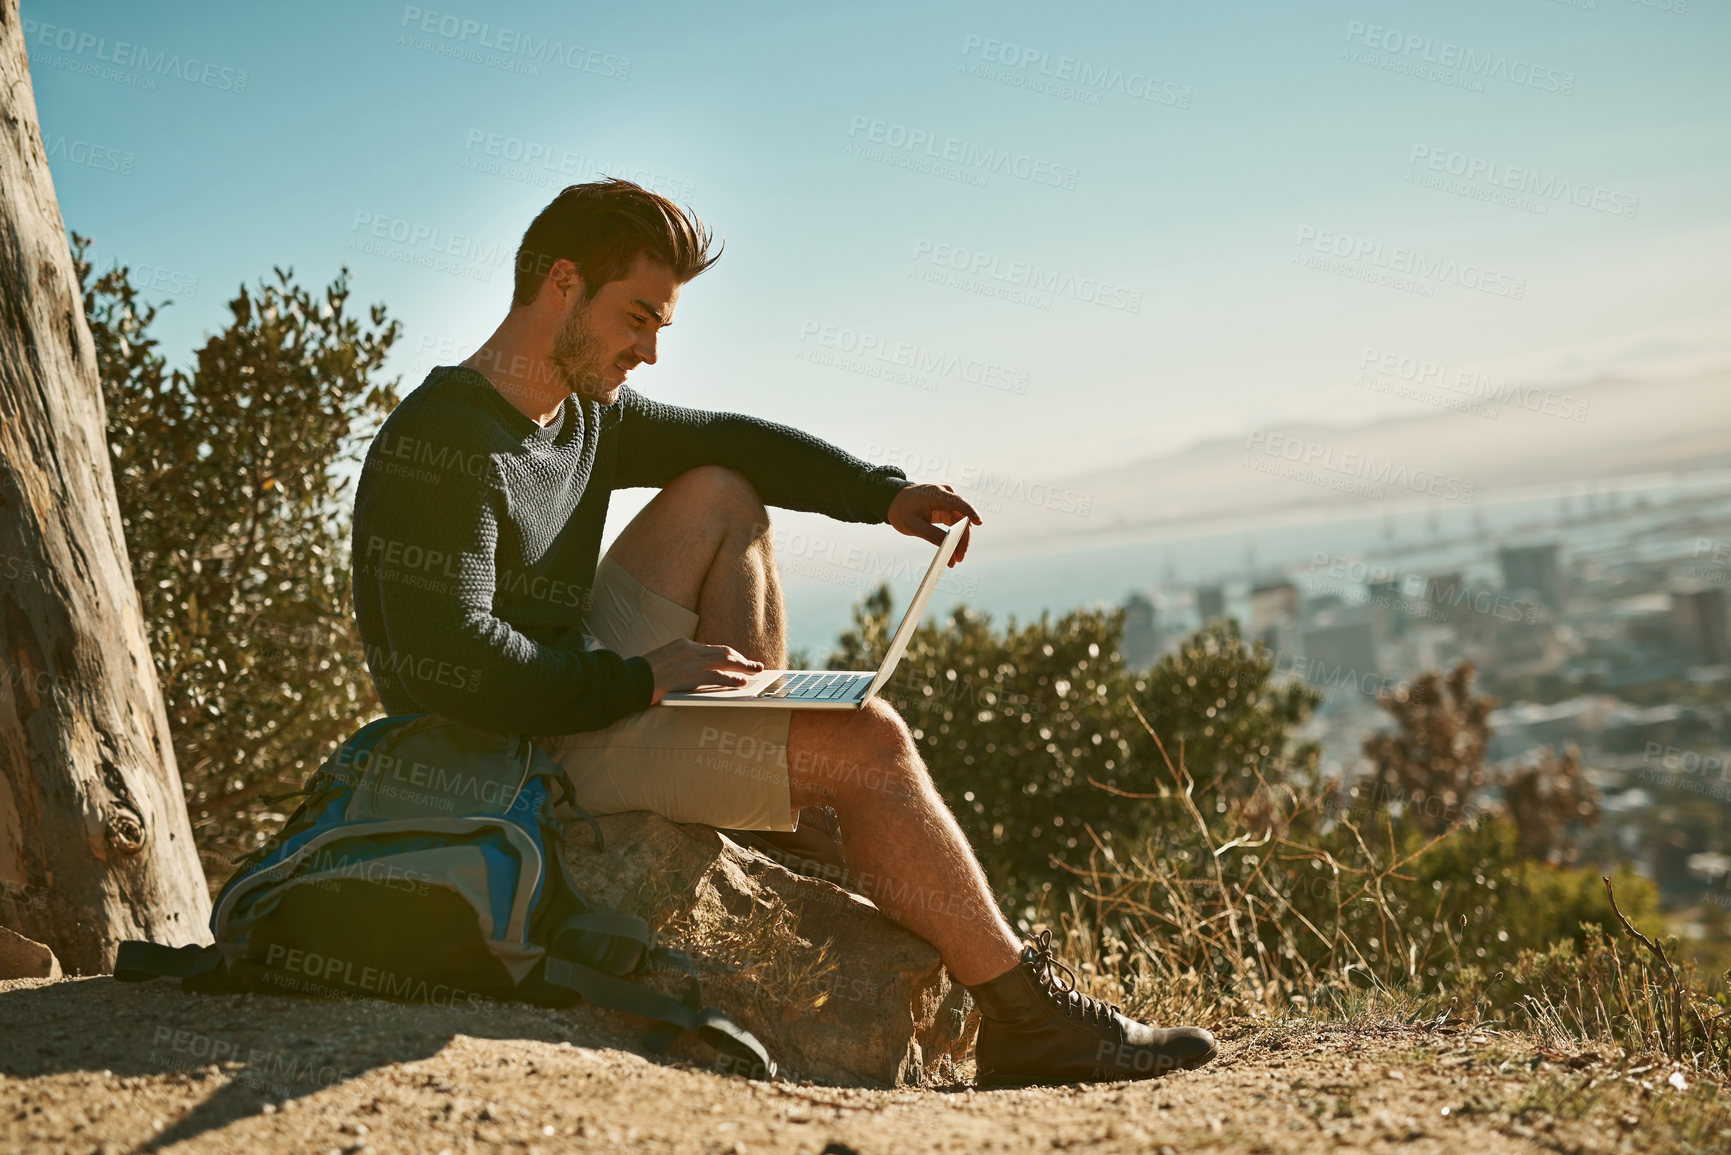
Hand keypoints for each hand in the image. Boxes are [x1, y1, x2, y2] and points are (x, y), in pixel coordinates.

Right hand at [644, 638, 763, 702]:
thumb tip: (695, 675)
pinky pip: (716, 676)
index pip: (712, 649)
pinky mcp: (688, 675)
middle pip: (723, 651)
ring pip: (724, 660)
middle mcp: (688, 649)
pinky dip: (731, 678)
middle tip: (756, 666)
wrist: (628, 680)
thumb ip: (680, 665)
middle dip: (742, 658)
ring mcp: (689, 661)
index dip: (730, 655)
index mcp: (682, 645)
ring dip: (743, 666)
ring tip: (755, 672)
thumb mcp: (663, 664)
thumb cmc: (642, 676)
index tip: (740, 661)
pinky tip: (741, 682)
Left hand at [887, 483, 981, 565]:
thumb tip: (948, 547)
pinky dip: (955, 538)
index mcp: (936, 494)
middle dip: (963, 538)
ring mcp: (948, 503)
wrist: (894, 501)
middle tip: (959, 557)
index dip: (970, 512)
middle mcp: (946, 495)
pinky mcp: (947, 510)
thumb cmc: (901, 510)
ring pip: (962, 523)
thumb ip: (931, 534)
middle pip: (963, 517)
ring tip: (955, 559)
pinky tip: (953, 552)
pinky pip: (956, 525)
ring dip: (960, 541)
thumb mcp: (912, 525)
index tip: (979, 523)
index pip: (958, 502)